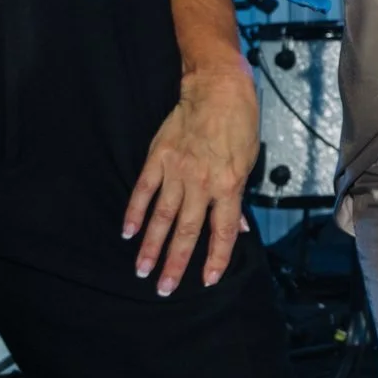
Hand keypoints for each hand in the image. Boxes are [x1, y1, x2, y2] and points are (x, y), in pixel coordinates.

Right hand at [123, 69, 257, 295]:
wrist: (218, 87)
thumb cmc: (240, 123)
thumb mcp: (250, 159)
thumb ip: (238, 196)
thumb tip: (239, 228)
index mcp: (229, 183)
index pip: (222, 230)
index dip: (216, 257)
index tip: (207, 280)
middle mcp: (202, 181)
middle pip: (187, 230)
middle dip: (176, 262)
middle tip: (165, 289)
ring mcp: (177, 170)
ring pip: (162, 216)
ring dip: (151, 246)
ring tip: (142, 271)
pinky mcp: (158, 157)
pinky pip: (144, 190)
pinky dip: (135, 212)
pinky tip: (128, 233)